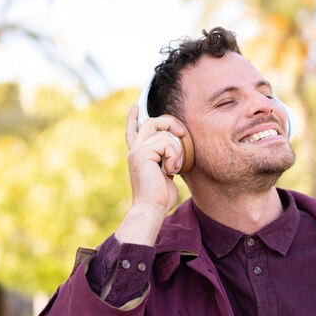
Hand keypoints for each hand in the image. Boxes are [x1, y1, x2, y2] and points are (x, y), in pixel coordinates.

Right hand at [115, 104, 185, 244]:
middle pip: (151, 122)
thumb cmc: (161, 197)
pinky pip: (166, 143)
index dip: (133, 118)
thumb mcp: (166, 173)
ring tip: (174, 168)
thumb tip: (176, 149)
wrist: (152, 208)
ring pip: (164, 134)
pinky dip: (174, 156)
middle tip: (182, 133)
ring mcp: (137, 150)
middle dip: (169, 123)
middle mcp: (135, 150)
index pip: (133, 131)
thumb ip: (166, 159)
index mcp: (138, 155)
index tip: (134, 107)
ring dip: (176, 151)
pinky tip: (170, 170)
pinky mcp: (141, 153)